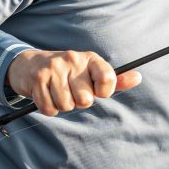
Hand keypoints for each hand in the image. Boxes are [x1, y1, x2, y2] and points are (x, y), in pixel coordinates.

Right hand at [6, 49, 141, 116]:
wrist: (30, 64)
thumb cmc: (68, 73)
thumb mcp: (92, 72)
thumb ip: (115, 80)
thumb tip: (138, 77)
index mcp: (90, 58)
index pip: (108, 80)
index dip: (104, 92)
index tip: (96, 90)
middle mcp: (73, 59)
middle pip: (85, 100)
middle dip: (78, 102)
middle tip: (71, 91)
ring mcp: (54, 68)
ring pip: (67, 106)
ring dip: (62, 105)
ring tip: (58, 92)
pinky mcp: (37, 79)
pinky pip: (50, 109)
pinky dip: (49, 108)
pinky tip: (47, 95)